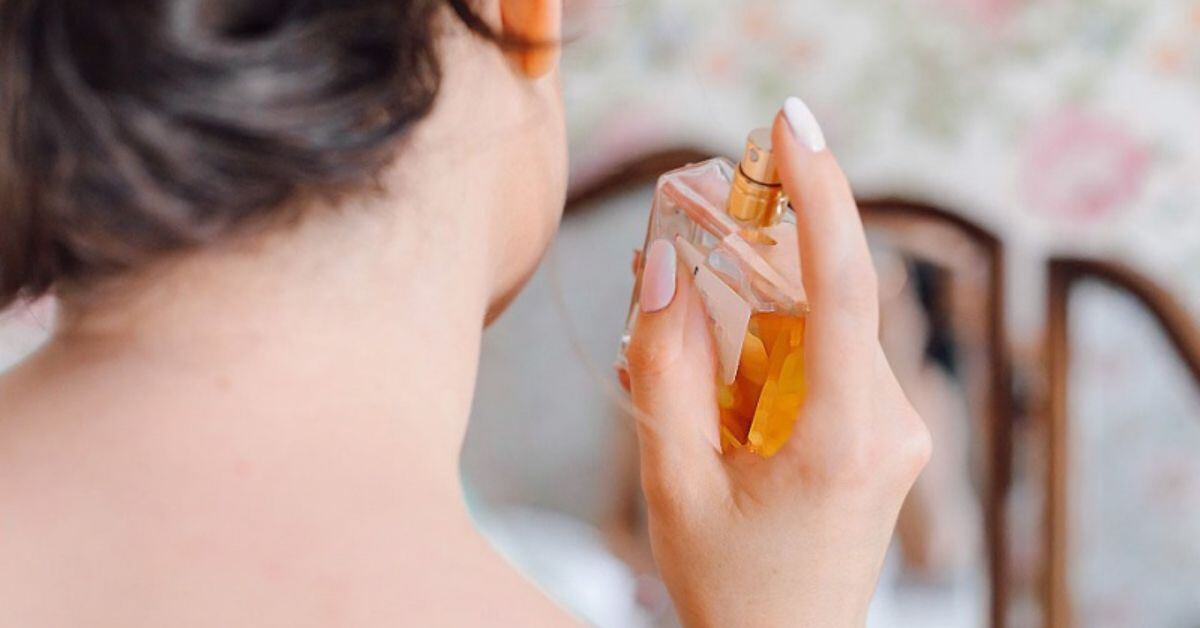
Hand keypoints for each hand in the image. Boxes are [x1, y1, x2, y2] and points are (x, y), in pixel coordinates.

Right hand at [624, 97, 930, 627]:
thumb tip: (659, 269)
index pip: (844, 287)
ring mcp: (897, 432)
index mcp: (840, 440)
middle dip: (762, 254)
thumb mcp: (673, 481)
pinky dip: (774, 348)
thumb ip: (664, 369)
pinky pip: (831, 359)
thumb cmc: (731, 587)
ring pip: (827, 326)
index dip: (820, 196)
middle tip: (695, 224)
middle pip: (828, 297)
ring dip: (758, 312)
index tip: (792, 127)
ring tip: (683, 353)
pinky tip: (720, 387)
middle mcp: (890, 427)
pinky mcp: (887, 436)